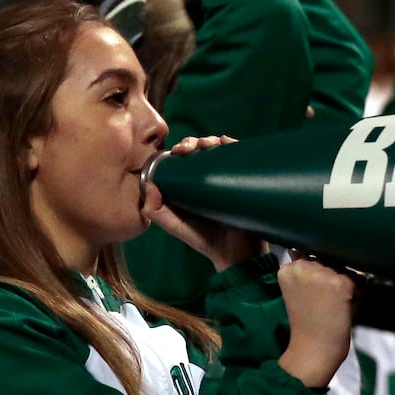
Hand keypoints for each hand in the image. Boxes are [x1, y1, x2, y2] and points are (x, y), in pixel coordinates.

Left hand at [142, 135, 266, 269]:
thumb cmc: (206, 241)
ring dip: (211, 140)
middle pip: (201, 150)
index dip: (181, 149)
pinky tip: (226, 142)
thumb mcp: (176, 226)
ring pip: (218, 150)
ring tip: (208, 145)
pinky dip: (232, 144)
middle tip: (189, 148)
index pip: (185, 158)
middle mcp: (210, 179)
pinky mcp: (245, 179)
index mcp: (193, 186)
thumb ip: (156, 211)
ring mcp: (228, 178)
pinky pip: (239, 156)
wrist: (237, 254)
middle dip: (194, 142)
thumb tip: (149, 184)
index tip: (178, 150)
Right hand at [276, 254, 355, 388]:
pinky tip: (345, 307)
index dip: (318, 273)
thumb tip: (326, 259)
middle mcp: (302, 266)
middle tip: (327, 301)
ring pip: (343, 268)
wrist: (312, 351)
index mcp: (286, 269)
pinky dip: (356, 293)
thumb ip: (306, 275)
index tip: (317, 292)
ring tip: (336, 304)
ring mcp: (322, 273)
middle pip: (327, 259)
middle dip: (332, 275)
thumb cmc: (306, 325)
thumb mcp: (298, 293)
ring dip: (345, 282)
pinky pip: (357, 279)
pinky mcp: (340, 283)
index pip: (309, 256)